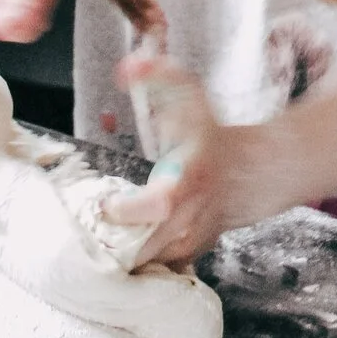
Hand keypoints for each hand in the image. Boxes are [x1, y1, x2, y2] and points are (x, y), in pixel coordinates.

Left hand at [102, 54, 272, 265]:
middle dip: (110, 242)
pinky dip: (133, 263)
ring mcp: (192, 243)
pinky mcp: (188, 257)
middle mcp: (192, 218)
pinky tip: (119, 246)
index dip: (126, 210)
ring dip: (117, 255)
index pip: (157, 206)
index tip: (104, 203)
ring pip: (145, 264)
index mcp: (189, 179)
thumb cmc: (209, 134)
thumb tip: (127, 67)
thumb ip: (158, 75)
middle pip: (143, 247)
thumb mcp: (188, 96)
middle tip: (86, 229)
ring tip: (97, 239)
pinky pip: (152, 270)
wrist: (251, 173)